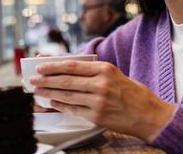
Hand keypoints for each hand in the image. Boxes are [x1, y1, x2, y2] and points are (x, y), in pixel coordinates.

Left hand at [30, 60, 174, 141]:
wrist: (149, 115)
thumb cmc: (132, 93)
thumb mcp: (115, 74)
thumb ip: (93, 72)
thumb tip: (66, 71)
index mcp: (105, 69)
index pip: (72, 65)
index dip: (53, 66)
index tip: (40, 66)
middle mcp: (101, 84)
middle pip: (66, 80)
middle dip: (46, 80)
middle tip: (33, 80)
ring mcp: (98, 101)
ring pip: (67, 95)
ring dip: (49, 93)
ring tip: (38, 91)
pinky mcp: (97, 116)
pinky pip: (73, 109)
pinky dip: (60, 105)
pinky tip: (52, 102)